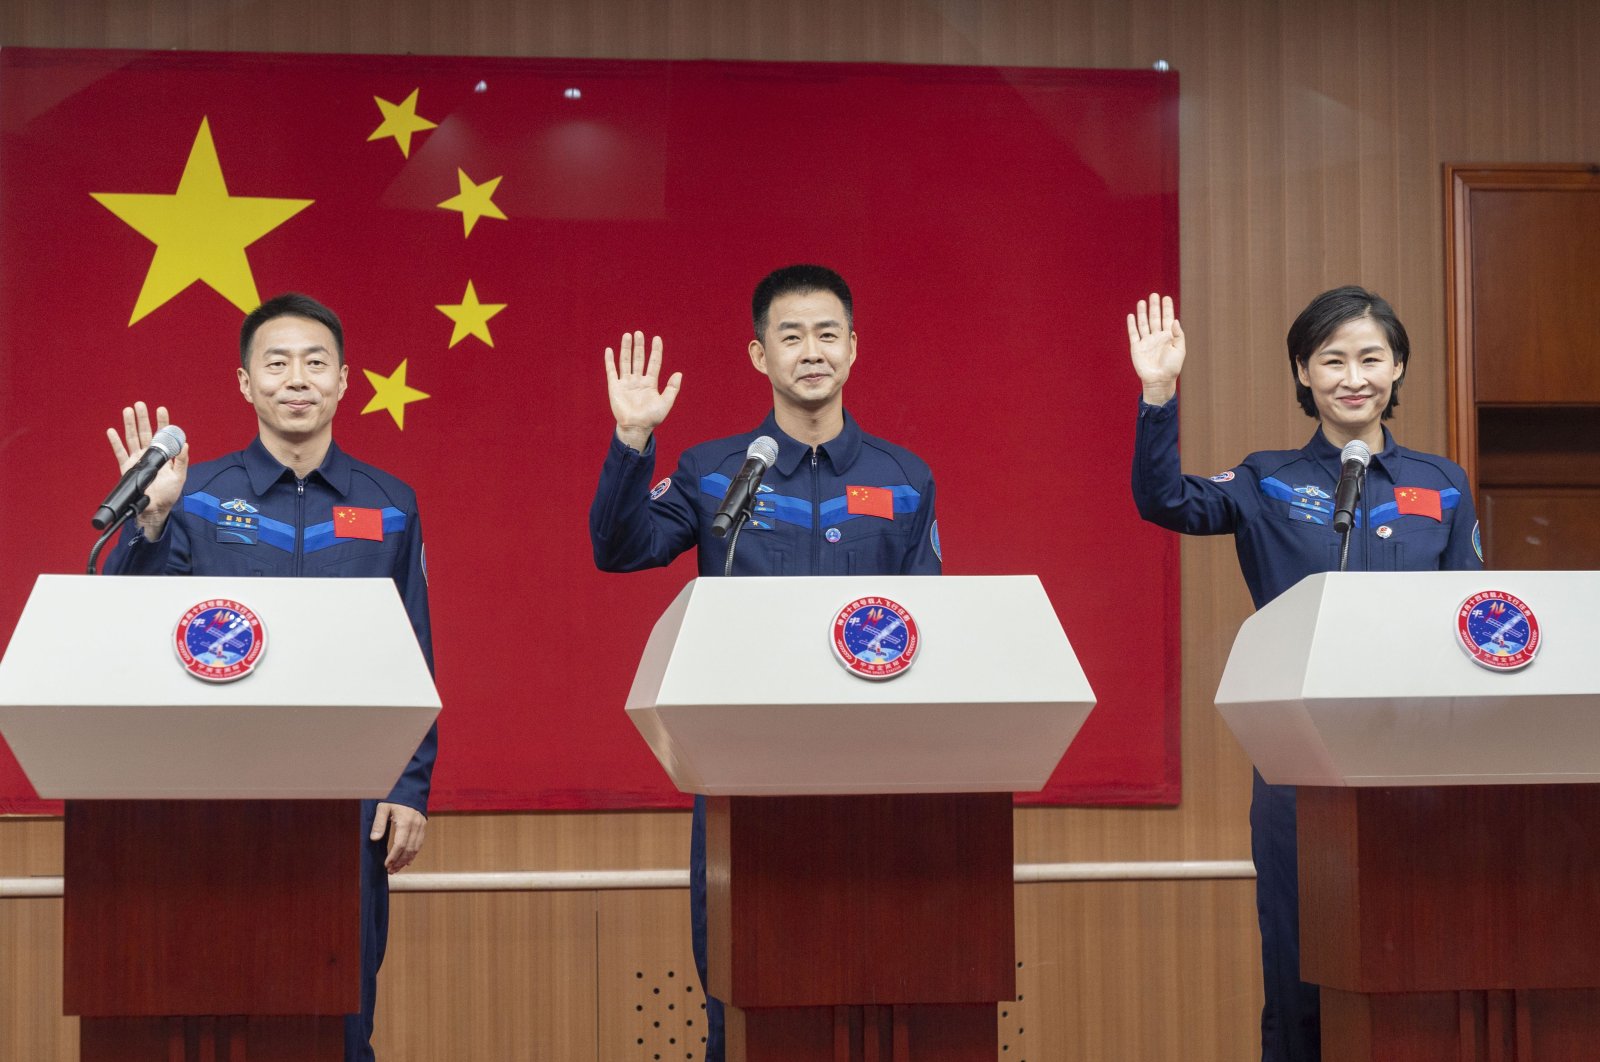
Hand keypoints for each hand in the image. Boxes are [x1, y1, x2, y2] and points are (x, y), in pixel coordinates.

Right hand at [105, 401, 188, 538]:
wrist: (155, 509)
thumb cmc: (169, 494)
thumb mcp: (180, 476)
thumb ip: (182, 460)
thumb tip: (185, 444)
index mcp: (163, 456)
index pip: (162, 435)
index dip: (162, 422)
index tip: (161, 409)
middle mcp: (149, 455)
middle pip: (145, 432)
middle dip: (143, 418)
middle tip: (140, 404)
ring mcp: (137, 460)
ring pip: (132, 438)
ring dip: (129, 424)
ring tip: (127, 411)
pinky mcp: (127, 468)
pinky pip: (120, 453)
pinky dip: (115, 442)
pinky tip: (112, 431)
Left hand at [372, 801, 426, 873]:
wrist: (411, 788)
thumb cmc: (395, 797)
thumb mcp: (383, 807)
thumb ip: (379, 823)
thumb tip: (374, 839)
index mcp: (405, 822)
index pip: (400, 844)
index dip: (393, 856)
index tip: (386, 864)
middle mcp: (415, 826)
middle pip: (409, 849)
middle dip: (399, 862)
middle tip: (390, 871)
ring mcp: (421, 827)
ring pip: (415, 848)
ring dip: (406, 860)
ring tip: (397, 869)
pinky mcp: (423, 827)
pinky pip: (419, 844)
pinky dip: (413, 854)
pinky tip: (407, 861)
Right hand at [604, 331, 681, 452]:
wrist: (636, 427)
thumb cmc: (652, 418)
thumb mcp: (666, 403)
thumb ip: (672, 388)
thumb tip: (679, 373)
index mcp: (650, 383)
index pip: (654, 362)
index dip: (656, 351)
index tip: (657, 338)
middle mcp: (638, 381)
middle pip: (639, 359)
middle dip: (639, 346)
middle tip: (639, 333)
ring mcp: (626, 383)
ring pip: (626, 361)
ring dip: (626, 349)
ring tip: (627, 335)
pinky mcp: (615, 387)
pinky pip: (612, 371)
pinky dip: (610, 361)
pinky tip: (609, 350)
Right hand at [1127, 293, 1185, 405]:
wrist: (1159, 380)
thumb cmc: (1172, 367)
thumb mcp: (1180, 350)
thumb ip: (1178, 335)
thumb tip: (1175, 320)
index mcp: (1168, 337)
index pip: (1167, 319)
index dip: (1167, 308)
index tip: (1166, 298)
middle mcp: (1157, 337)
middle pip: (1155, 318)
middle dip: (1154, 307)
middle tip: (1154, 295)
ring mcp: (1146, 342)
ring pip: (1143, 323)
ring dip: (1143, 313)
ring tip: (1142, 301)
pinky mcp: (1137, 347)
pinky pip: (1133, 334)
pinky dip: (1132, 325)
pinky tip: (1132, 316)